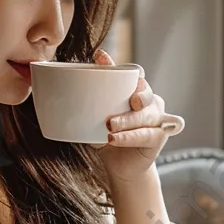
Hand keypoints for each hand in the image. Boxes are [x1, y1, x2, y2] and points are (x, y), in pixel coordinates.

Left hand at [93, 49, 184, 185]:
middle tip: (123, 101)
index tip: (99, 58)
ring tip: (109, 127)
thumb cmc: (108, 136)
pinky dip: (129, 136)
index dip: (117, 65)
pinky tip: (115, 139)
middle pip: (145, 91)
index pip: (131, 73)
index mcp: (134, 91)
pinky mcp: (158, 137)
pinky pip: (146, 134)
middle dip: (137, 94)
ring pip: (145, 114)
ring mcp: (156, 118)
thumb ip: (88, 101)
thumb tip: (64, 85)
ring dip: (127, 120)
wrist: (119, 166)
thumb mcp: (95, 117)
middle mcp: (149, 101)